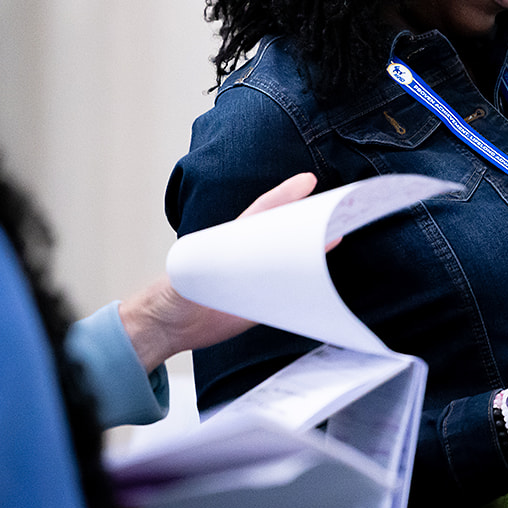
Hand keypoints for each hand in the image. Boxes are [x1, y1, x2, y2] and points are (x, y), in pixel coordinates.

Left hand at [119, 172, 319, 369]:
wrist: (167, 327)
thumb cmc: (172, 293)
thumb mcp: (187, 273)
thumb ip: (204, 266)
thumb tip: (222, 264)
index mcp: (231, 240)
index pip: (262, 212)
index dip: (284, 196)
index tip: (307, 181)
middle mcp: (249, 255)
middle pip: (285, 231)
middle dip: (310, 217)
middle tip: (337, 207)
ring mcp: (257, 278)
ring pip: (292, 258)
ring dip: (315, 249)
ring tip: (339, 235)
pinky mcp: (261, 303)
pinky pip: (290, 291)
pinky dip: (308, 285)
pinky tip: (325, 280)